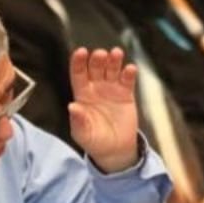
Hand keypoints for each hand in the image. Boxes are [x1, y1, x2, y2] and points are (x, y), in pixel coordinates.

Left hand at [67, 47, 139, 172]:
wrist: (115, 150)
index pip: (78, 74)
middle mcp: (96, 88)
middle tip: (101, 54)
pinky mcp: (126, 95)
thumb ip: (78, 121)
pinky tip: (130, 68)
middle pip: (96, 68)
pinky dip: (129, 73)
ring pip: (112, 70)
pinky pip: (127, 80)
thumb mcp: (83, 134)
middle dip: (98, 59)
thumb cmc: (95, 141)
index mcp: (82, 95)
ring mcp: (111, 90)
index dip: (79, 62)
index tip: (81, 52)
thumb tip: (72, 106)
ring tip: (116, 53)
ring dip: (114, 60)